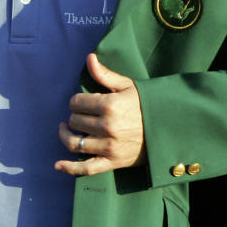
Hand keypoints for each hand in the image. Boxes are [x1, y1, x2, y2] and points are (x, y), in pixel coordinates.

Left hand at [54, 54, 145, 175]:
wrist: (168, 129)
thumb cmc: (147, 105)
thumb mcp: (128, 86)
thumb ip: (104, 74)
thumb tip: (89, 58)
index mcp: (110, 105)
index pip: (77, 102)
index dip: (76, 100)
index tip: (82, 102)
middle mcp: (107, 126)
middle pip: (75, 121)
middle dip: (75, 116)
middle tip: (81, 114)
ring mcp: (108, 146)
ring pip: (75, 143)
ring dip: (67, 136)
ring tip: (66, 130)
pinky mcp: (112, 162)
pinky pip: (86, 168)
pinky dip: (69, 168)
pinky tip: (58, 165)